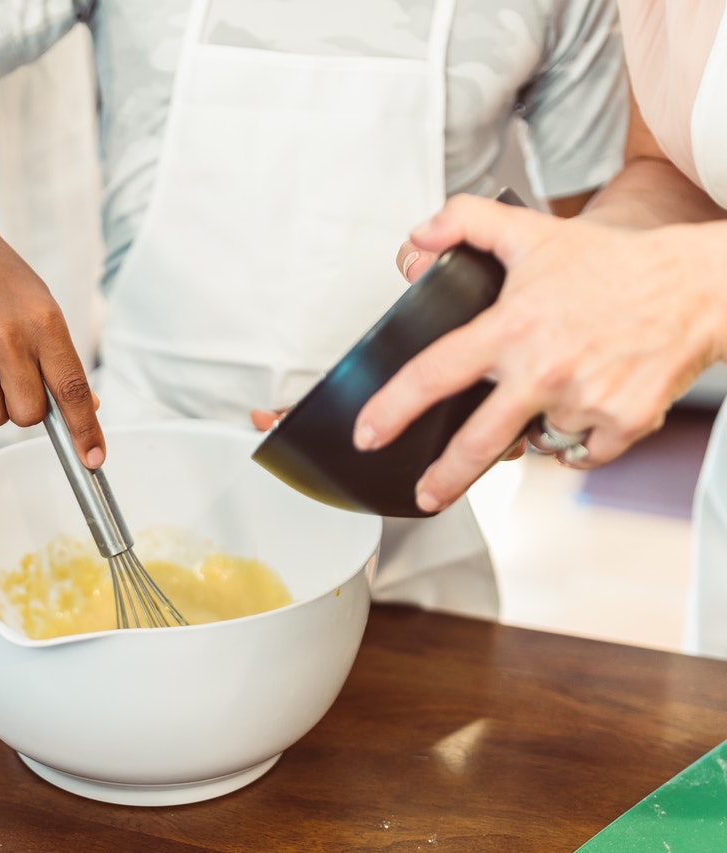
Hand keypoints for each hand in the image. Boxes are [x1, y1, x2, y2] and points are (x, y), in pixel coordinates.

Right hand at [0, 201, 104, 467]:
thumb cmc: (4, 281)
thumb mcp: (44, 308)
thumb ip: (62, 360)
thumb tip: (87, 409)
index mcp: (43, 322)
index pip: (71, 389)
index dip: (85, 429)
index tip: (95, 458)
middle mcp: (6, 339)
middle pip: (29, 416)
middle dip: (31, 411)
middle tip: (24, 381)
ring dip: (1, 405)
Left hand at [354, 195, 723, 512]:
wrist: (695, 285)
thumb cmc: (614, 265)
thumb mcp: (531, 232)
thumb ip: (464, 222)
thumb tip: (418, 238)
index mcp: (511, 329)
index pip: (432, 374)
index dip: (391, 409)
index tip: (368, 435)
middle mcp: (544, 371)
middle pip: (476, 444)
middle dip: (444, 478)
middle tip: (427, 493)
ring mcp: (584, 402)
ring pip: (534, 443)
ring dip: (528, 435)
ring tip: (545, 399)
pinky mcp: (623, 423)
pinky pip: (580, 453)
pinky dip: (574, 442)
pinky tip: (579, 411)